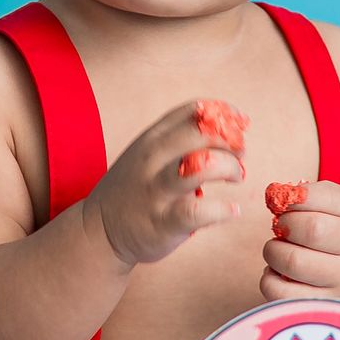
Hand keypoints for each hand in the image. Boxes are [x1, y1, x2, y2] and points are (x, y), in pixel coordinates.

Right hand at [89, 101, 244, 268]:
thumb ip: (178, 138)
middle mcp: (153, 159)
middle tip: (240, 154)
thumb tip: (226, 127)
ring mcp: (157, 190)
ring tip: (235, 177)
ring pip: (202, 166)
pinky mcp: (164, 222)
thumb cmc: (134, 188)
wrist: (99, 229)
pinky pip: (199, 211)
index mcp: (152, 138)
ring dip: (229, 168)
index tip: (240, 125)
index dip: (224, 113)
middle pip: (201, 132)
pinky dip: (223, 210)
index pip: (194, 110)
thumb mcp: (148, 153)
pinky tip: (231, 211)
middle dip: (231, 140)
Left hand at [262, 180, 339, 301]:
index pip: (323, 198)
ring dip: (273, 252)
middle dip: (284, 224)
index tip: (288, 204)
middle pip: (312, 229)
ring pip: (293, 261)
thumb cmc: (331, 236)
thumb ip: (305, 194)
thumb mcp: (330, 208)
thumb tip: (274, 194)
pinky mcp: (319, 308)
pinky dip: (269, 278)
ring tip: (279, 251)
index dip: (295, 199)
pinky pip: (280, 291)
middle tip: (281, 229)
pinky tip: (279, 274)